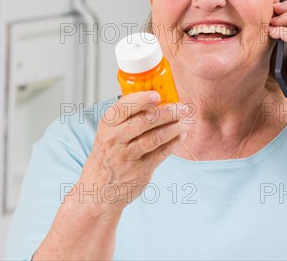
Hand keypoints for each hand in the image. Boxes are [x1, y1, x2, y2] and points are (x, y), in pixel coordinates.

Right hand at [75, 91, 189, 215]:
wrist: (99, 190)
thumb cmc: (108, 156)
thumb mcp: (108, 133)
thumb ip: (127, 118)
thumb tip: (157, 100)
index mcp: (107, 125)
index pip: (124, 107)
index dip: (142, 99)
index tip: (158, 95)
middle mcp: (115, 139)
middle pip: (145, 120)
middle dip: (168, 112)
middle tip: (182, 107)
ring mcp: (127, 156)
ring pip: (156, 137)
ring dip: (175, 127)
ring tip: (187, 121)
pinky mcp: (140, 170)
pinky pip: (161, 152)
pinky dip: (174, 142)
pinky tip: (181, 135)